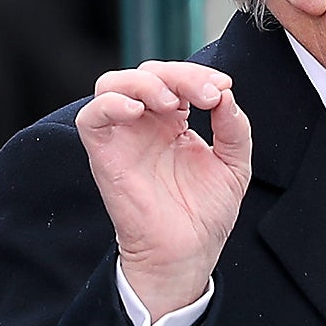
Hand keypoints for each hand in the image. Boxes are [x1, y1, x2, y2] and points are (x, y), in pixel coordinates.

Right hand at [76, 61, 252, 319]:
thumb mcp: (234, 165)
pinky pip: (91, 117)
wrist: (188, 252)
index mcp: (174, 122)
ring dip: (144, 82)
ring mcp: (123, 136)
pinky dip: (110, 104)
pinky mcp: (104, 154)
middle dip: (179, 75)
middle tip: (207, 95)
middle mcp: (145, 124)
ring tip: (172, 103)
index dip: (198, 75)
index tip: (223, 88)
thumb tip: (225, 93)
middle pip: (147, 73)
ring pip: (113, 84)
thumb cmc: (206, 213)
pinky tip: (137, 110)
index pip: (177, 79)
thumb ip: (234, 128)